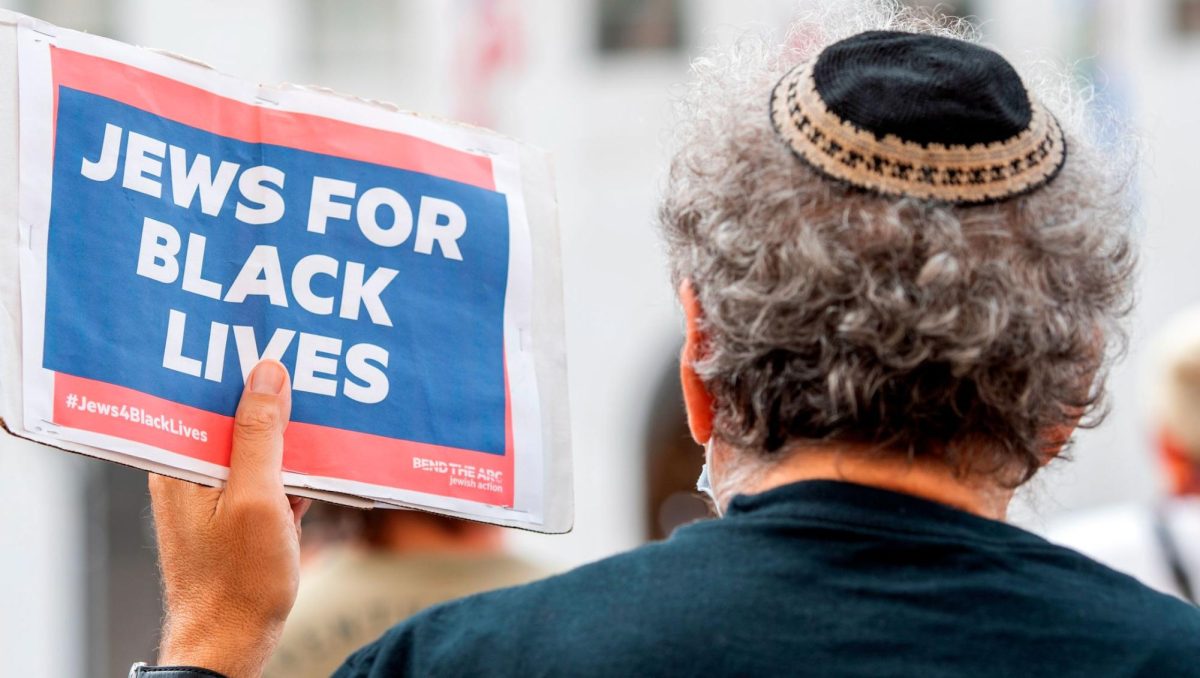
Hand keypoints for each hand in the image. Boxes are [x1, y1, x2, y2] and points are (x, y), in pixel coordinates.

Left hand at [149, 360, 311, 677]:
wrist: (232, 641)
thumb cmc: (238, 580)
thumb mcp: (257, 498)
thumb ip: (261, 434)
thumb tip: (268, 374)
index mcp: (180, 462)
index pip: (202, 393)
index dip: (234, 363)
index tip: (269, 335)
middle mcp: (191, 472)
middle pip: (232, 414)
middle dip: (271, 394)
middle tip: (310, 365)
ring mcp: (214, 493)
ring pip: (254, 443)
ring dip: (289, 432)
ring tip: (325, 407)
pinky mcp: (237, 513)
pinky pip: (266, 473)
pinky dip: (293, 466)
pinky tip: (324, 461)